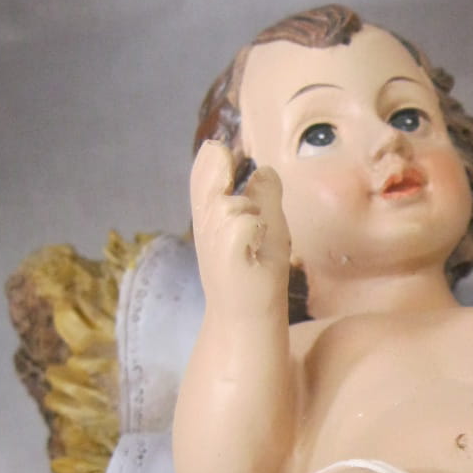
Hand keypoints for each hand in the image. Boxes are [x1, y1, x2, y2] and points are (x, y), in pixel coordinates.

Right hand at [189, 141, 291, 314]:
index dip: (218, 156)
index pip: (205, 164)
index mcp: (210, 209)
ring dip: (254, 216)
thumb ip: (265, 196)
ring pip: (235, 201)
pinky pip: (245, 222)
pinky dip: (256, 232)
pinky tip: (254, 253)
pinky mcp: (223, 254)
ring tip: (254, 245)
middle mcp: (205, 218)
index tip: (230, 162)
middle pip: (213, 167)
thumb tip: (264, 169)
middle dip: (229, 173)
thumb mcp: (268, 224)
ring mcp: (211, 235)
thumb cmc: (259, 271)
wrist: (251, 317)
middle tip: (246, 207)